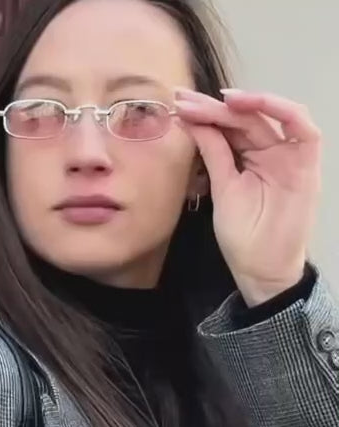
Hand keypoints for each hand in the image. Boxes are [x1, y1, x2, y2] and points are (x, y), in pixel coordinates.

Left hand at [174, 88, 320, 305]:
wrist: (262, 268)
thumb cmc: (243, 235)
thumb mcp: (222, 189)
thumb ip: (214, 154)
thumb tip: (193, 122)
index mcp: (248, 158)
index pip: (228, 128)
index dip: (205, 115)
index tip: (179, 106)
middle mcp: (270, 151)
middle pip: (245, 119)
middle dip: (216, 107)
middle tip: (188, 98)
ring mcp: (289, 155)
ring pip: (271, 117)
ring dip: (249, 103)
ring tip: (221, 99)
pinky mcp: (307, 162)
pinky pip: (302, 128)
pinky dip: (284, 110)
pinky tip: (257, 103)